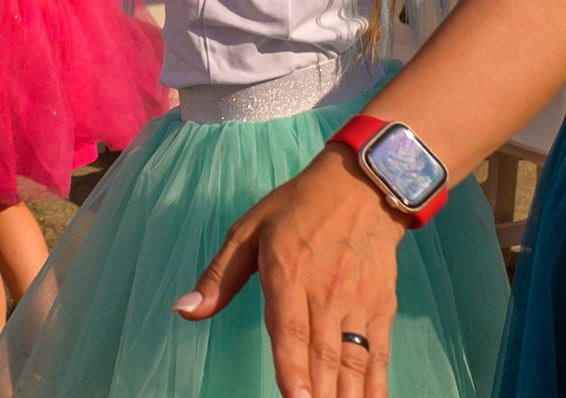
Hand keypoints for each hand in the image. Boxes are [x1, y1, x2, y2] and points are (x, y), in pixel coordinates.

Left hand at [177, 146, 407, 397]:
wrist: (361, 189)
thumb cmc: (295, 209)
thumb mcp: (246, 232)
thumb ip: (218, 277)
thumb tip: (184, 310)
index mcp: (287, 274)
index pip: (291, 330)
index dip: (292, 367)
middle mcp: (326, 294)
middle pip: (323, 356)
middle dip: (318, 394)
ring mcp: (358, 305)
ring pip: (353, 362)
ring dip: (347, 395)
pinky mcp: (381, 311)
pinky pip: (379, 356)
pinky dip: (376, 386)